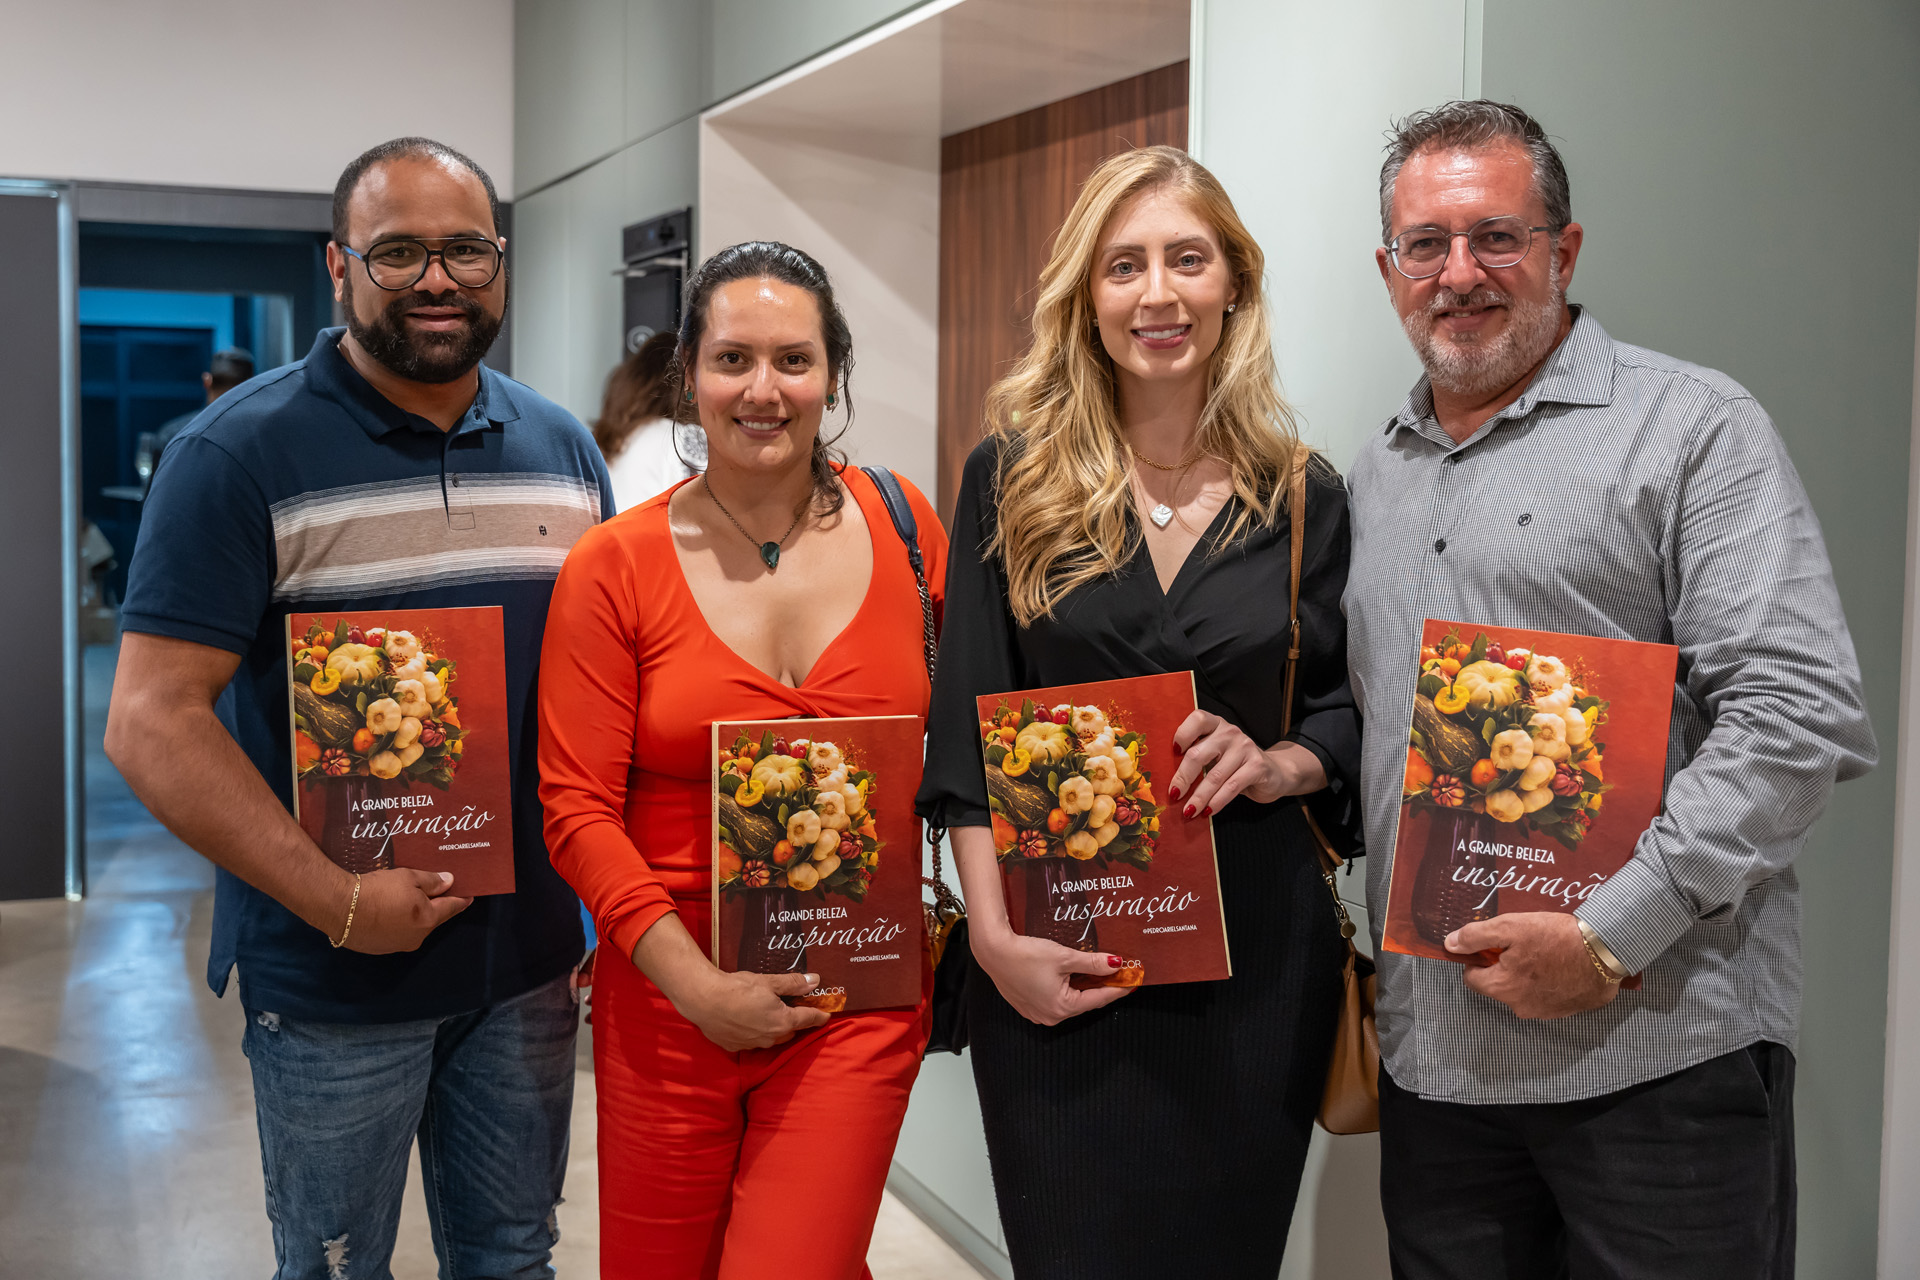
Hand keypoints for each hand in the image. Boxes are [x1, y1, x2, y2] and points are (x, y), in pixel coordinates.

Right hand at [341, 868, 472, 953]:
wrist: (339, 907)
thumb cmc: (377, 889)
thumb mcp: (409, 878)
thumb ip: (433, 882)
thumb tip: (450, 882)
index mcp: (427, 920)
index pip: (451, 908)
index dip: (461, 900)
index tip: (469, 896)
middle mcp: (416, 937)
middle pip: (432, 919)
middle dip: (435, 906)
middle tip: (437, 892)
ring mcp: (397, 946)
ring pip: (413, 927)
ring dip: (414, 915)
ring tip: (408, 900)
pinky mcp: (379, 948)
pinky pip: (396, 933)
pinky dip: (397, 922)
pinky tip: (389, 911)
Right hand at [668, 968, 831, 1051]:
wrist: (703, 999)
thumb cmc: (737, 988)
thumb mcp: (768, 981)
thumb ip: (793, 984)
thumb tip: (815, 981)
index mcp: (782, 1021)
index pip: (808, 1020)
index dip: (819, 1016)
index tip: (826, 1015)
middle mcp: (770, 1037)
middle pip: (789, 1031)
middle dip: (793, 1021)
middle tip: (792, 1007)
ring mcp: (752, 1044)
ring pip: (771, 1038)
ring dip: (773, 1028)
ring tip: (767, 1013)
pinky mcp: (735, 1046)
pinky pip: (752, 1041)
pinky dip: (754, 1032)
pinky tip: (746, 1020)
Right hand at [973, 927, 1134, 1025]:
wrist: (993, 951)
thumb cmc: (1023, 954)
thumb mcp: (1064, 957)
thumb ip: (1092, 962)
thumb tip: (1115, 965)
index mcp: (1061, 1007)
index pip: (1099, 999)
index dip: (1118, 988)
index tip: (1132, 981)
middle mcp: (1050, 1016)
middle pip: (1085, 1002)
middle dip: (1102, 987)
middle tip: (1118, 973)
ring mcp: (1037, 1013)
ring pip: (1070, 1001)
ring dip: (1084, 987)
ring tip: (1098, 971)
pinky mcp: (1028, 1005)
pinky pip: (1055, 1000)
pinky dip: (1067, 989)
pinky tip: (1072, 974)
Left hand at [1166, 710, 1322, 816]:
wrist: (1275, 772)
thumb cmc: (1235, 765)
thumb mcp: (1216, 755)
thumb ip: (1197, 759)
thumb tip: (1170, 783)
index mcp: (1215, 724)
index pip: (1197, 719)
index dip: (1182, 734)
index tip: (1172, 754)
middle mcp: (1229, 732)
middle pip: (1199, 753)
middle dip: (1183, 778)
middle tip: (1174, 796)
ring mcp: (1245, 747)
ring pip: (1214, 776)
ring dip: (1199, 797)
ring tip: (1189, 811)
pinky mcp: (1257, 766)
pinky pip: (1231, 787)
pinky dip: (1217, 802)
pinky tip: (1208, 812)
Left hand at [1446, 913, 1619, 1018]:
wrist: (1606, 952)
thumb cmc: (1556, 938)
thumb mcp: (1510, 927)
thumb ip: (1476, 936)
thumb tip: (1450, 944)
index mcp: (1502, 988)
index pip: (1472, 979)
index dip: (1477, 959)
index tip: (1492, 946)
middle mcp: (1520, 1007)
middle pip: (1498, 985)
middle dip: (1503, 966)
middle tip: (1523, 944)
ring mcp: (1545, 1012)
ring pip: (1522, 992)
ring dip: (1526, 975)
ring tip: (1544, 953)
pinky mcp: (1566, 1010)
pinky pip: (1546, 996)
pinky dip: (1548, 983)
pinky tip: (1560, 965)